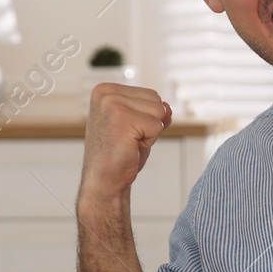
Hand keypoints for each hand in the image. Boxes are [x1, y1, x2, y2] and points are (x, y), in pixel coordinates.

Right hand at [79, 83, 172, 207]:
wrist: (104, 180)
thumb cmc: (120, 153)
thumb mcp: (139, 124)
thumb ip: (154, 110)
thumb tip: (167, 108)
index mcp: (106, 90)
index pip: (151, 95)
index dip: (147, 118)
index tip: (127, 131)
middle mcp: (106, 94)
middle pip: (156, 100)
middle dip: (150, 123)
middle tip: (129, 139)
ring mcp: (112, 104)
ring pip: (159, 111)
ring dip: (150, 132)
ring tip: (129, 142)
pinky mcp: (122, 118)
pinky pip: (157, 125)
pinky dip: (149, 140)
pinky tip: (130, 147)